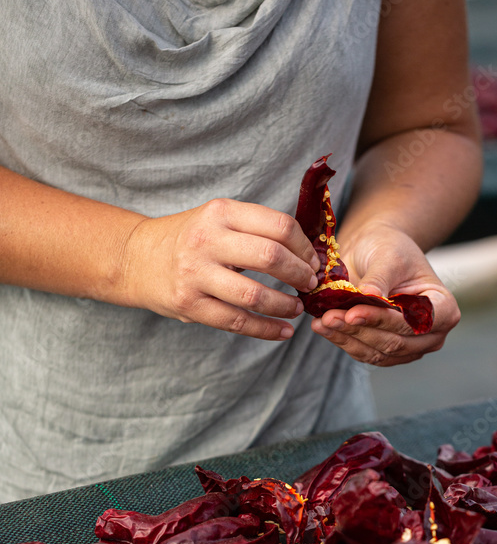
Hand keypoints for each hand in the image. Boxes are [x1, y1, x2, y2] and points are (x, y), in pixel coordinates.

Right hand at [122, 198, 320, 339]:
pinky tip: (283, 331)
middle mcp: (207, 240)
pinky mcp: (190, 304)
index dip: (304, 247)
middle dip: (299, 274)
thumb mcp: (218, 219)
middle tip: (310, 284)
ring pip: (255, 295)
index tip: (313, 261)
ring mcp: (196, 274)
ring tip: (296, 308)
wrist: (136, 258)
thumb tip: (306, 252)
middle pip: (270, 257)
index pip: (278, 226)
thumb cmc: (189, 238)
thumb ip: (255, 229)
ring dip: (285, 305)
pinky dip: (266, 330)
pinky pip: (237, 322)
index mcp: (221, 212)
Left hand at [311, 224, 459, 365]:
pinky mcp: (386, 352)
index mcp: (444, 308)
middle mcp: (431, 334)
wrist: (376, 252)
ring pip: (377, 352)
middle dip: (360, 330)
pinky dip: (342, 341)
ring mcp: (409, 347)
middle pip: (395, 342)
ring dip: (347, 338)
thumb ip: (380, 279)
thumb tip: (369, 297)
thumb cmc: (390, 248)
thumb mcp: (387, 255)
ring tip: (322, 321)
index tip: (354, 312)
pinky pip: (364, 353)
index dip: (384, 320)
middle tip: (329, 317)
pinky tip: (323, 327)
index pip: (416, 323)